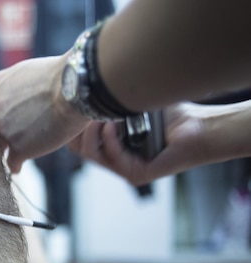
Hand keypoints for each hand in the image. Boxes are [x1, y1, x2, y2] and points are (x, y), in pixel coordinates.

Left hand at [0, 54, 89, 172]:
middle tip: (1, 142)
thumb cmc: (60, 76)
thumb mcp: (27, 71)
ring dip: (4, 151)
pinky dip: (15, 166)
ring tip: (9, 157)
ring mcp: (5, 130)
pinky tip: (18, 168)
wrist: (75, 88)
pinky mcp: (19, 148)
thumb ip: (14, 86)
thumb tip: (19, 96)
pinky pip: (11, 162)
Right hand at [67, 103, 224, 184]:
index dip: (71, 124)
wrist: (199, 127)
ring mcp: (123, 168)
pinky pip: (113, 159)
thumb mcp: (132, 102)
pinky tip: (112, 125)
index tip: (71, 104)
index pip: (77, 140)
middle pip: (79, 149)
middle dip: (76, 129)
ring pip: (92, 155)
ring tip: (97, 116)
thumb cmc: (170, 114)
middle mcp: (114, 158)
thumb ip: (109, 98)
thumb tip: (85, 81)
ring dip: (91, 133)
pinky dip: (110, 140)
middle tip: (80, 110)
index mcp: (109, 144)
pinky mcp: (136, 174)